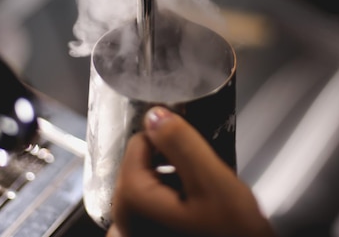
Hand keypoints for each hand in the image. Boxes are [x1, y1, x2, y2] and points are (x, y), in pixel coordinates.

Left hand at [105, 106, 276, 236]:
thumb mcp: (215, 185)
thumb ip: (182, 145)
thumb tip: (155, 114)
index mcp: (132, 201)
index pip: (139, 142)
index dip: (170, 140)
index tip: (194, 149)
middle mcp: (123, 222)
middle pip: (140, 165)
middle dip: (170, 164)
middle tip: (204, 182)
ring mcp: (132, 234)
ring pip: (147, 186)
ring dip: (172, 184)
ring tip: (202, 200)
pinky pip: (150, 209)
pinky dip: (170, 203)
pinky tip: (194, 215)